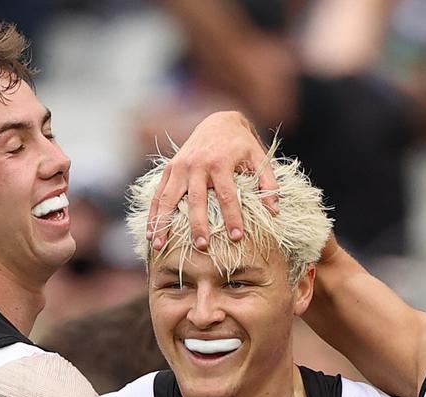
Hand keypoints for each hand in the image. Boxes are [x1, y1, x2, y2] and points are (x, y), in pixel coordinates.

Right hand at [146, 111, 279, 251]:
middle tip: (202, 246)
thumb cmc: (241, 144)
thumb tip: (274, 210)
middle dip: (198, 224)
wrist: (218, 121)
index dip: (232, 217)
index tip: (236, 238)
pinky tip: (151, 234)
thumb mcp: (259, 157)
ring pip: (169, 198)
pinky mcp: (169, 169)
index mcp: (221, 161)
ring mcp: (180, 166)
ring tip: (161, 246)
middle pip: (196, 199)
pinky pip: (158, 194)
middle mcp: (197, 164)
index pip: (227, 194)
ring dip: (164, 222)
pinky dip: (153, 214)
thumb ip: (268, 182)